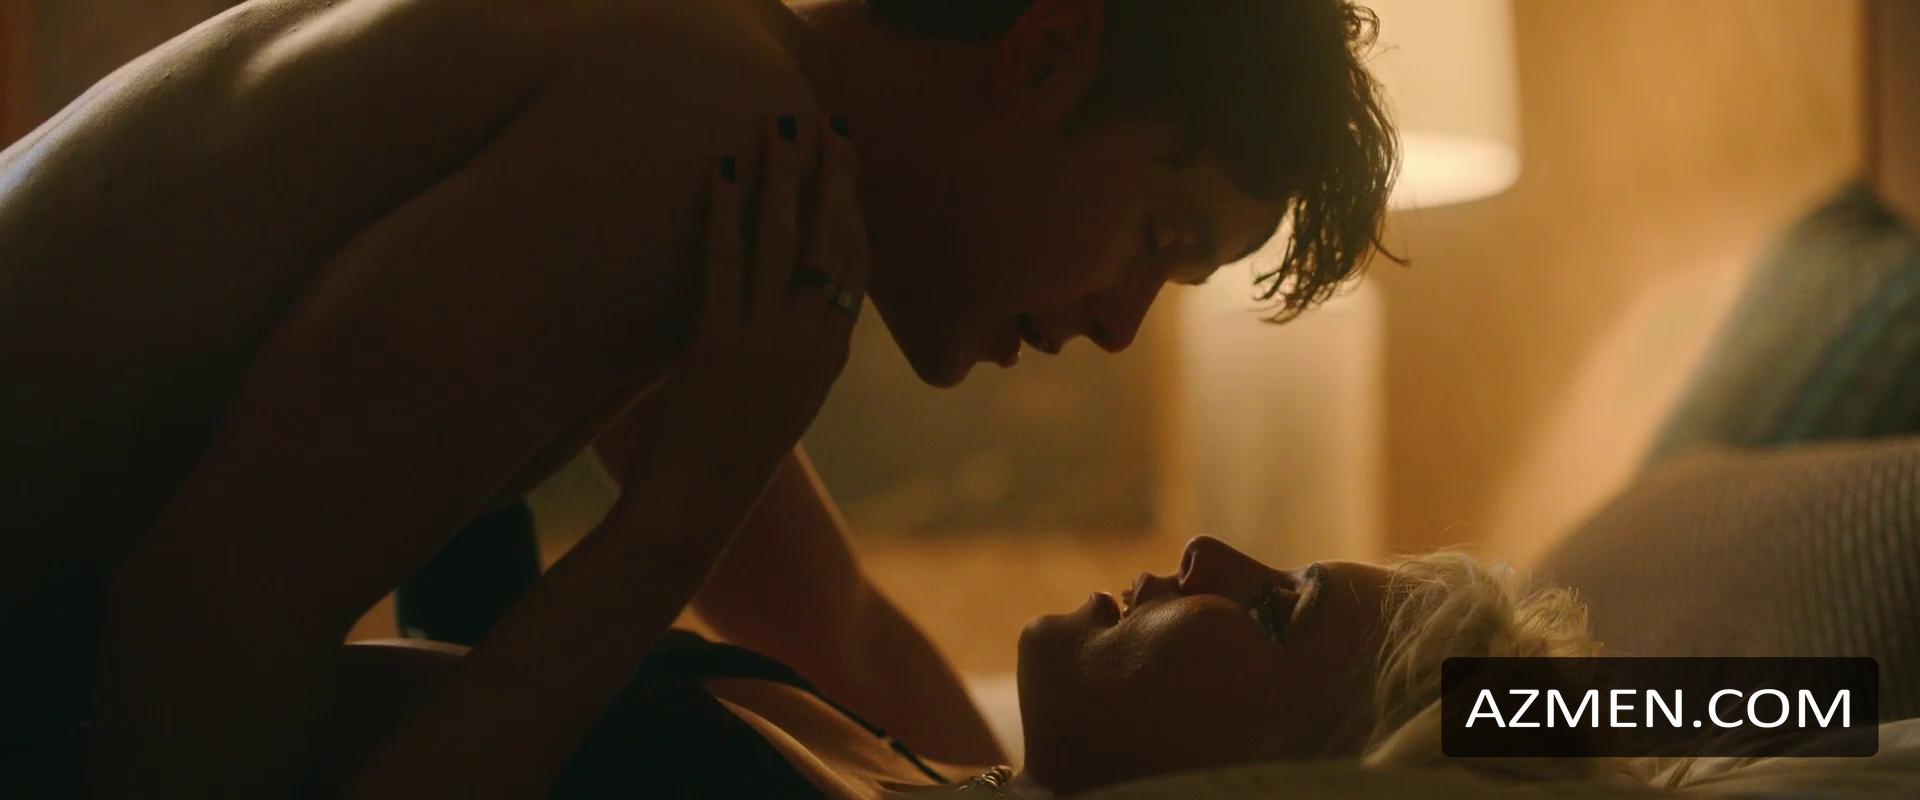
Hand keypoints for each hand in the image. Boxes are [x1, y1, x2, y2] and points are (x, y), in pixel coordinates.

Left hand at [616, 114, 868, 482]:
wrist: (696, 510)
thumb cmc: (726, 462)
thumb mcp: (777, 403)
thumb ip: (788, 355)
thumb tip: (779, 307)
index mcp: (830, 356)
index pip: (854, 263)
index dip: (851, 206)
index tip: (844, 162)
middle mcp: (810, 343)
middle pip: (829, 241)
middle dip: (828, 176)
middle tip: (824, 123)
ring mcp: (767, 343)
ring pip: (782, 242)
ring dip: (781, 177)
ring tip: (776, 125)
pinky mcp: (720, 345)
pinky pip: (726, 265)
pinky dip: (724, 214)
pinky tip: (721, 173)